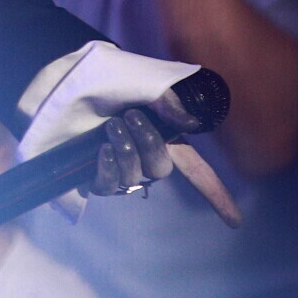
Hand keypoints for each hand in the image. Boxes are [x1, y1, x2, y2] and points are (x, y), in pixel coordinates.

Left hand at [21, 40, 242, 226]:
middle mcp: (141, 152)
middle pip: (161, 169)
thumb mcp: (145, 81)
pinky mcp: (90, 172)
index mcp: (163, 133)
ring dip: (126, 153)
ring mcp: (116, 163)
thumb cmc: (105, 75)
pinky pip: (107, 186)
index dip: (215, 194)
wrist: (62, 76)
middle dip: (151, 146)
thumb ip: (170, 102)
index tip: (234, 222)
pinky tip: (101, 150)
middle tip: (130, 116)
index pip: (196, 169)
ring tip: (111, 127)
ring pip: (134, 178)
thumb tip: (191, 125)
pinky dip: (108, 169)